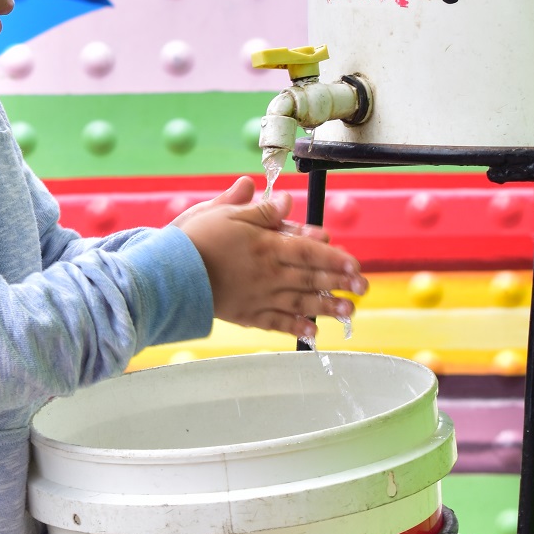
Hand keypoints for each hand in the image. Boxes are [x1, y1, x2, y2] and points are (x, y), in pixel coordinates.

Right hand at [175, 176, 367, 339]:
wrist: (169, 274)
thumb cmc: (196, 238)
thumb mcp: (225, 213)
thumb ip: (260, 210)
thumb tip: (287, 201)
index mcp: (266, 246)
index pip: (310, 252)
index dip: (335, 258)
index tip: (355, 264)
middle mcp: (269, 273)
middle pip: (311, 278)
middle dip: (340, 283)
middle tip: (363, 288)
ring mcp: (259, 297)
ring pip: (300, 301)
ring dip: (327, 306)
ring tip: (349, 311)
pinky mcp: (246, 314)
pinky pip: (276, 322)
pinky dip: (296, 327)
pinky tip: (313, 331)